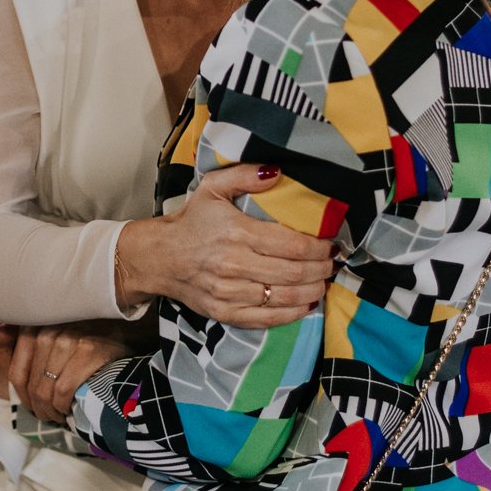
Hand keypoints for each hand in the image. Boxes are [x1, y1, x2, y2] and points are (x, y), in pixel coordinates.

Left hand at [9, 325, 132, 423]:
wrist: (130, 336)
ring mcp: (70, 340)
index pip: (17, 373)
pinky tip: (71, 410)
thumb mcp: (52, 336)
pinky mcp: (89, 352)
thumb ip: (16, 336)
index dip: (25, 398)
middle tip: (51, 417)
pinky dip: (65, 407)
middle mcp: (50, 330)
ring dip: (53, 411)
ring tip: (61, 416)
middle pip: (32, 385)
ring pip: (47, 391)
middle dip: (40, 409)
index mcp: (36, 326)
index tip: (35, 408)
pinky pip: (64, 391)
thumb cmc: (86, 340)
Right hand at [116, 164, 337, 328]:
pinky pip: (266, 318)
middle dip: (321, 269)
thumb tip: (277, 172)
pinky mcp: (224, 312)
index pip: (292, 244)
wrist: (158, 257)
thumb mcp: (212, 188)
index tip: (330, 245)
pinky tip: (306, 304)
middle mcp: (234, 264)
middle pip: (294, 272)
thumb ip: (245, 176)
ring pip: (284, 297)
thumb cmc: (190, 222)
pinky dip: (292, 314)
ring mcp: (229, 292)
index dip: (318, 247)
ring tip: (323, 282)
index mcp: (237, 232)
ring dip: (312, 291)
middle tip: (332, 264)